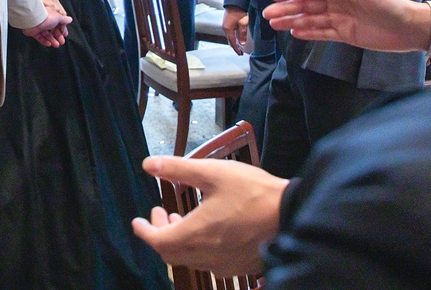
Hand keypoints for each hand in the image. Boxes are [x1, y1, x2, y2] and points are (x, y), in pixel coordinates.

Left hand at [22, 0, 72, 47]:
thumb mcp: (58, 17)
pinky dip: (44, 41)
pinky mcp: (33, 31)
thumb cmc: (46, 16)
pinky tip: (49, 44)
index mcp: (51, 15)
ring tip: (57, 45)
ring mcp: (38, 26)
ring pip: (46, 34)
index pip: (58, 23)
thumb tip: (70, 19)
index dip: (62, 29)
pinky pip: (39, 37)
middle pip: (52, 29)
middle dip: (58, 36)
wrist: (33, 19)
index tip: (65, 35)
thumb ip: (64, 19)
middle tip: (62, 42)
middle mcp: (45, 20)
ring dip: (52, 40)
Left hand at [132, 156, 288, 276]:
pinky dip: (197, 248)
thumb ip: (177, 169)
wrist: (292, 215)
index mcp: (196, 234)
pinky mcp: (238, 266)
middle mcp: (206, 255)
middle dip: (160, 233)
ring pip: (189, 258)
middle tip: (161, 214)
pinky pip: (208, 262)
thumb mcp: (212, 172)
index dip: (144, 231)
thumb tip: (149, 164)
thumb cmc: (254, 193)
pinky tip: (206, 230)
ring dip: (178, 241)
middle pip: (170, 253)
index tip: (138, 221)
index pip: (158, 242)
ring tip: (181, 219)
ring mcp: (223, 264)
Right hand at [222, 7, 248, 54]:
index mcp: (227, 29)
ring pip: (230, 37)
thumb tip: (242, 43)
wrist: (234, 1)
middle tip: (240, 52)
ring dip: (234, 42)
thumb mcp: (242, 23)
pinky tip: (238, 38)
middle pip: (230, 40)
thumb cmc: (239, 11)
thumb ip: (242, 33)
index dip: (236, 49)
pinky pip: (230, 33)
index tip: (240, 54)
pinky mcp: (228, 22)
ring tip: (240, 47)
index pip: (232, 42)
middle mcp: (225, 28)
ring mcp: (226, 25)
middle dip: (235, 47)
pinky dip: (234, 37)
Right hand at [263, 0, 430, 52]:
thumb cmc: (388, 3)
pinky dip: (308, 33)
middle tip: (267, 14)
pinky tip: (294, 33)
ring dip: (292, 21)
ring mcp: (339, 19)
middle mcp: (335, 3)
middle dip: (286, 9)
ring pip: (310, 20)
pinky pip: (321, 33)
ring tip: (274, 25)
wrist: (408, 28)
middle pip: (305, 6)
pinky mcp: (344, 35)